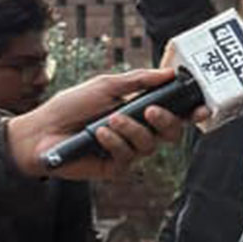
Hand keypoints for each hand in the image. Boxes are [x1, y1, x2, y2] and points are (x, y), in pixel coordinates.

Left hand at [4, 68, 198, 180]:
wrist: (41, 131)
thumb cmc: (70, 106)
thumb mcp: (106, 85)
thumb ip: (139, 80)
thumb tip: (169, 73)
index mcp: (139, 111)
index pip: (173, 113)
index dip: (191, 112)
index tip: (202, 108)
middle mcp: (137, 132)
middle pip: (170, 133)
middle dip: (165, 121)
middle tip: (150, 110)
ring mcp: (127, 152)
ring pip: (149, 144)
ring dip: (131, 130)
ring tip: (109, 120)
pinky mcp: (114, 168)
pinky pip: (127, 157)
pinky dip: (114, 142)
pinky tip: (98, 134)